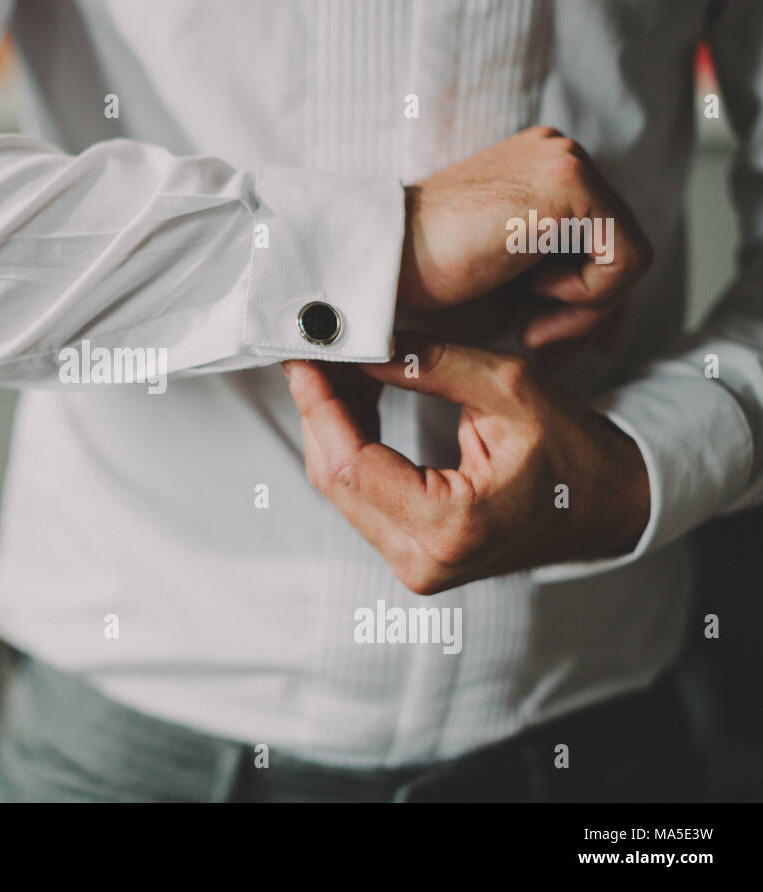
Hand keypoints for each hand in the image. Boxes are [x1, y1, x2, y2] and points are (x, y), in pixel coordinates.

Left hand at [284, 334, 650, 594]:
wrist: (607, 506)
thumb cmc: (572, 449)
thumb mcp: (509, 388)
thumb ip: (429, 364)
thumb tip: (360, 343)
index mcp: (452, 525)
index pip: (353, 463)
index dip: (319, 406)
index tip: (303, 359)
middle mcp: (425, 560)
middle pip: (336, 479)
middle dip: (318, 411)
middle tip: (314, 354)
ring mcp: (415, 567)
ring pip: (341, 490)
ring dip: (330, 427)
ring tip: (336, 370)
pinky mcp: (411, 558)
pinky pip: (360, 499)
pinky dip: (350, 448)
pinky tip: (353, 402)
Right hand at [398, 126, 652, 350]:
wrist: (378, 263)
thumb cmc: (427, 284)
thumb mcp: (506, 291)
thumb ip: (558, 292)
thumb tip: (613, 332)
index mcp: (537, 167)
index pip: (601, 238)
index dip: (590, 301)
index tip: (555, 343)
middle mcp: (557, 151)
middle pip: (619, 246)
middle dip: (589, 311)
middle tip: (540, 347)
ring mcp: (566, 159)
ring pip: (627, 254)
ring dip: (584, 310)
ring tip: (528, 329)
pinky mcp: (571, 180)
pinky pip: (624, 257)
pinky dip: (586, 296)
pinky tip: (529, 292)